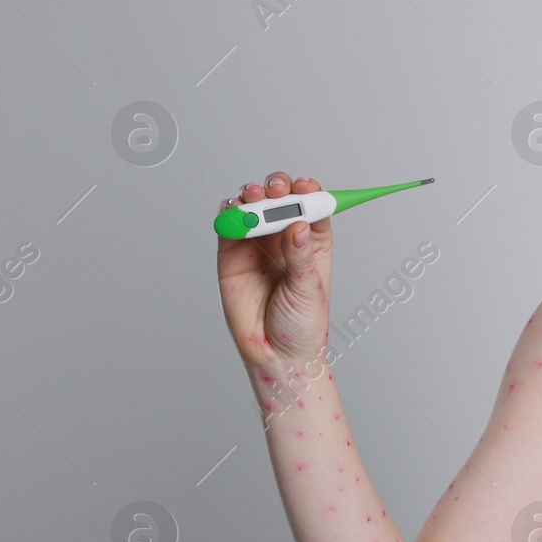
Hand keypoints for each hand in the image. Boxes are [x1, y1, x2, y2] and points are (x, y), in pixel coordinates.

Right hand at [216, 172, 332, 365]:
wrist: (275, 355)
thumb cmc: (301, 324)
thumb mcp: (308, 288)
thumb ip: (299, 255)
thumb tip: (297, 224)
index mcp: (312, 242)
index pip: (312, 206)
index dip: (308, 191)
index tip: (305, 186)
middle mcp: (285, 238)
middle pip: (281, 200)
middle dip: (278, 188)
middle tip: (276, 190)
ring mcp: (257, 244)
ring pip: (254, 208)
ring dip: (252, 196)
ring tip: (255, 198)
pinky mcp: (232, 254)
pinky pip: (229, 226)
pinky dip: (229, 213)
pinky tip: (235, 212)